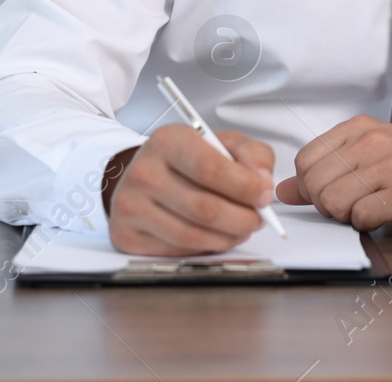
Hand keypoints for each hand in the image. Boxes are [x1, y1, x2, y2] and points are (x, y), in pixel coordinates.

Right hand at [106, 124, 274, 255]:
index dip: (245, 187)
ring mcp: (131, 206)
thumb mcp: (224, 142)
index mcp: (168, 141)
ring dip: (228, 237)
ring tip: (242, 229)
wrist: (144, 174)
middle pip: (205, 208)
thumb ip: (252, 155)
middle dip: (242, 218)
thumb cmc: (189, 159)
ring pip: (192, 235)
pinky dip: (205, 248)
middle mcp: (144, 172)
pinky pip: (177, 250)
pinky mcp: (127, 235)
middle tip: (259, 219)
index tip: (265, 195)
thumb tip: (263, 183)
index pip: (211, 169)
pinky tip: (216, 236)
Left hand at [274, 115, 391, 232]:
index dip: (308, 186)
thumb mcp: (366, 159)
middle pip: (314, 183)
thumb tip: (282, 190)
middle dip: (324, 205)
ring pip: (333, 202)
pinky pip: (361, 217)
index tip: (327, 192)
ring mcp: (390, 165)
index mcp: (358, 128)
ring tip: (366, 208)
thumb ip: (324, 172)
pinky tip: (381, 215)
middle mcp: (372, 140)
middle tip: (349, 205)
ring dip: (344, 216)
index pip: (305, 160)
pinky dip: (365, 224)